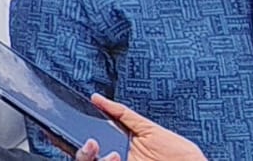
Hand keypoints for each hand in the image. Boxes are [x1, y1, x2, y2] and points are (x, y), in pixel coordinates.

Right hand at [89, 94, 207, 160]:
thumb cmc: (179, 154)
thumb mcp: (150, 130)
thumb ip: (124, 115)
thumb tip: (97, 98)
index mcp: (120, 145)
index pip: (92, 139)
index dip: (79, 132)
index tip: (73, 124)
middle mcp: (117, 159)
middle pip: (86, 156)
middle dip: (83, 151)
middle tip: (92, 143)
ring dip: (89, 157)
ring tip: (109, 153)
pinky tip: (115, 158)